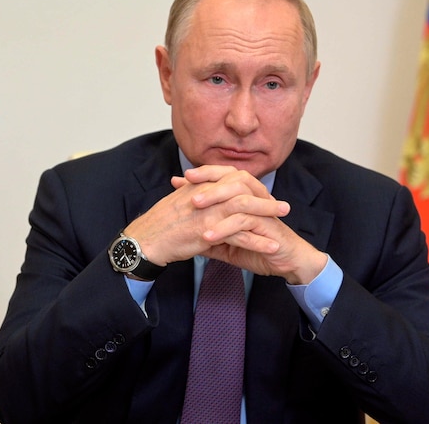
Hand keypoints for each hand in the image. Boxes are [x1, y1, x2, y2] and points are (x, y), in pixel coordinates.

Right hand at [123, 165, 288, 264]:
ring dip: (267, 214)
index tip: (265, 196)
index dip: (251, 188)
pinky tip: (271, 246)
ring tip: (284, 221)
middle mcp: (205, 194)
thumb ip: (195, 196)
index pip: (232, 180)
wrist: (144, 240)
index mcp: (199, 186)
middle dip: (266, 198)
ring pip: (245, 208)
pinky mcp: (208, 230)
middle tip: (284, 206)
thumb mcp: (178, 203)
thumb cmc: (158, 225)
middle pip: (243, 190)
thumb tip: (208, 199)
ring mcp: (207, 211)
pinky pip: (239, 234)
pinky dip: (258, 241)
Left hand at [178, 166, 327, 284]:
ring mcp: (262, 211)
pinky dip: (224, 228)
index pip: (225, 175)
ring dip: (215, 200)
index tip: (180, 178)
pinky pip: (244, 222)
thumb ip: (209, 234)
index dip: (205, 173)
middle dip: (208, 179)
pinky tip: (207, 236)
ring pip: (238, 197)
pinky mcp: (267, 226)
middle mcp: (256, 199)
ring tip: (194, 206)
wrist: (287, 262)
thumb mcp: (228, 242)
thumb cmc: (259, 248)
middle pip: (233, 178)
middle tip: (186, 185)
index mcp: (247, 197)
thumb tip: (184, 232)